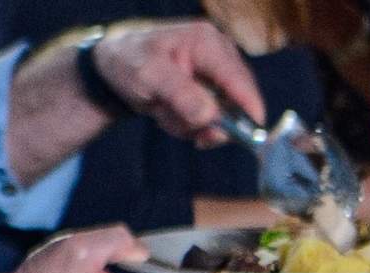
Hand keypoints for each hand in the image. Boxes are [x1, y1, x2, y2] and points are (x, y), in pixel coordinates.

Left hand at [91, 20, 265, 144]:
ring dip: (189, 123)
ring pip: (219, 116)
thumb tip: (210, 116)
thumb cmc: (129, 61)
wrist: (114, 66)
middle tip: (177, 124)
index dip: (249, 105)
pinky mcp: (209, 91)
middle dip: (205, 121)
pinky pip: (208, 120)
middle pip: (234, 101)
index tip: (254, 132)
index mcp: (207, 43)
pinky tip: (166, 112)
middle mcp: (218, 56)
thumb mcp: (148, 75)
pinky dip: (186, 124)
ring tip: (161, 109)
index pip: (238, 78)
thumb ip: (179, 94)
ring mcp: (215, 75)